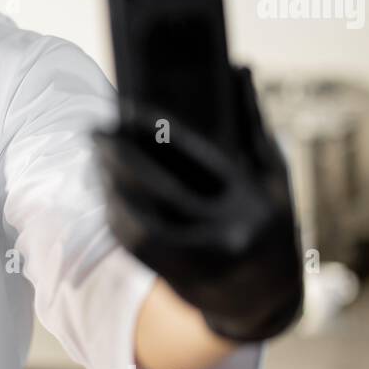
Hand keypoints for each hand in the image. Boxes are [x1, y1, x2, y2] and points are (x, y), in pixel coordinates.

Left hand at [92, 67, 303, 342]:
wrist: (266, 300)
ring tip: (96, 160)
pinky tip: (104, 192)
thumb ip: (251, 124)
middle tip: (95, 132)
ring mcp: (201, 265)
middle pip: (159, 191)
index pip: (198, 156)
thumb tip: (237, 67)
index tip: (128, 108)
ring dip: (111, 188)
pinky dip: (115, 216)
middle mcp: (229, 235)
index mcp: (254, 201)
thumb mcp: (273, 176)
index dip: (158, 131)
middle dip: (120, 159)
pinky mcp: (175, 283)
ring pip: (139, 222)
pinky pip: (135, 246)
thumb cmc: (270, 223)